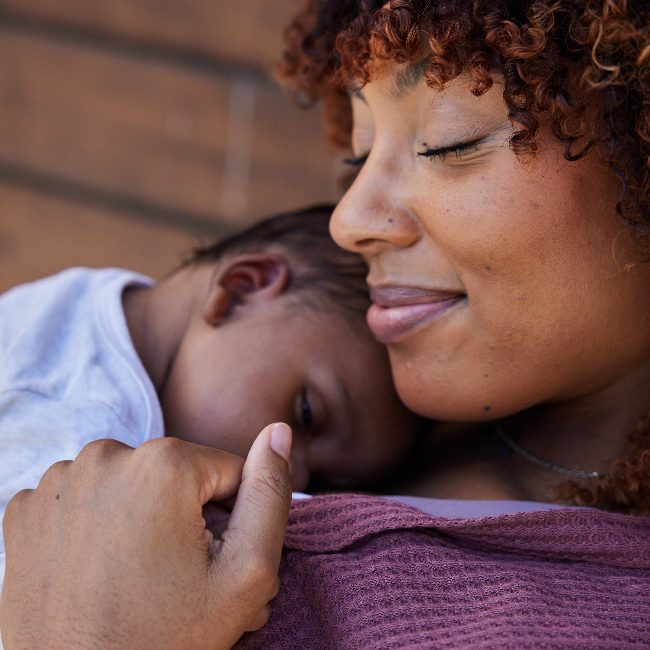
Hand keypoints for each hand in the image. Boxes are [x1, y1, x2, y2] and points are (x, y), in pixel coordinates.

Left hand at [0, 423, 291, 649]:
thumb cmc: (163, 638)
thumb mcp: (246, 573)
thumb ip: (270, 494)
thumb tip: (279, 432)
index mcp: (163, 464)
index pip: (226, 471)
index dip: (230, 519)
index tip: (210, 562)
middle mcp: (104, 456)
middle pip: (177, 476)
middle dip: (186, 519)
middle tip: (178, 579)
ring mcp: (57, 482)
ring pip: (131, 484)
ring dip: (142, 520)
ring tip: (139, 577)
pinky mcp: (25, 509)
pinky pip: (84, 499)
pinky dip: (96, 525)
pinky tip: (98, 569)